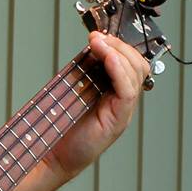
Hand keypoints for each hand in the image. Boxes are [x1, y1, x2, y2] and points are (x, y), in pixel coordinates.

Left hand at [48, 31, 153, 179]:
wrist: (53, 155)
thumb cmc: (62, 127)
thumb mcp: (75, 90)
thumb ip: (86, 71)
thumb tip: (91, 46)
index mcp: (115, 92)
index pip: (131, 63)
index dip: (119, 45)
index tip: (99, 34)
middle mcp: (122, 101)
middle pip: (138, 65)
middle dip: (119, 45)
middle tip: (98, 38)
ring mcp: (123, 111)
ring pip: (136, 74)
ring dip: (118, 52)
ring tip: (98, 43)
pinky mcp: (118, 120)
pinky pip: (128, 91)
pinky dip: (119, 70)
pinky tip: (108, 58)